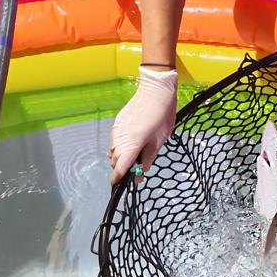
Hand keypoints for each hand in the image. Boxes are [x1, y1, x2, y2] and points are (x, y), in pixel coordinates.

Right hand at [109, 66, 177, 183]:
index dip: (118, 178)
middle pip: (114, 160)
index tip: (119, 186)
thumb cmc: (163, 115)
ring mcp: (117, 130)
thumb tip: (141, 172)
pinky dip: (119, 148)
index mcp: (133, 143)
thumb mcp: (160, 140)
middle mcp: (121, 137)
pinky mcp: (117, 123)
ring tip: (134, 158)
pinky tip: (130, 146)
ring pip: (113, 151)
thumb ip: (149, 157)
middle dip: (121, 169)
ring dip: (120, 158)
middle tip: (134, 171)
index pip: (120, 166)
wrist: (156, 91)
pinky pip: (114, 141)